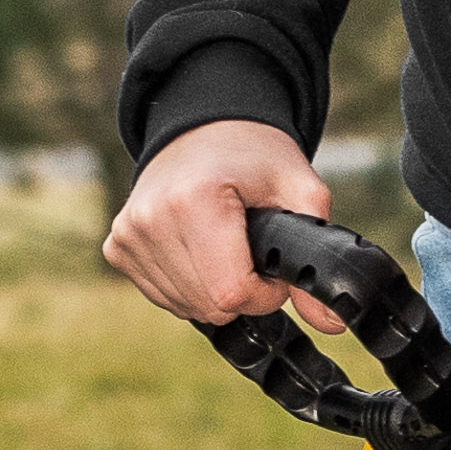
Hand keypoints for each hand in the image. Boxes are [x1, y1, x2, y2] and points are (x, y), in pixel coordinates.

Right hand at [104, 117, 340, 327]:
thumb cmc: (255, 157)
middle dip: (243, 293)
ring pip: (187, 307)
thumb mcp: (301, 191)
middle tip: (253, 253)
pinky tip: (199, 249)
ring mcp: (128, 235)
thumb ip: (319, 257)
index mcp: (196, 200)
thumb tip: (332, 321)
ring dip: (215, 290)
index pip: (232, 293)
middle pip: (209, 306)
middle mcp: (151, 219)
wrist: (203, 128)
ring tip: (226, 245)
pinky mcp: (118, 247)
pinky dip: (190, 285)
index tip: (274, 267)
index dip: (266, 294)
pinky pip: (164, 298)